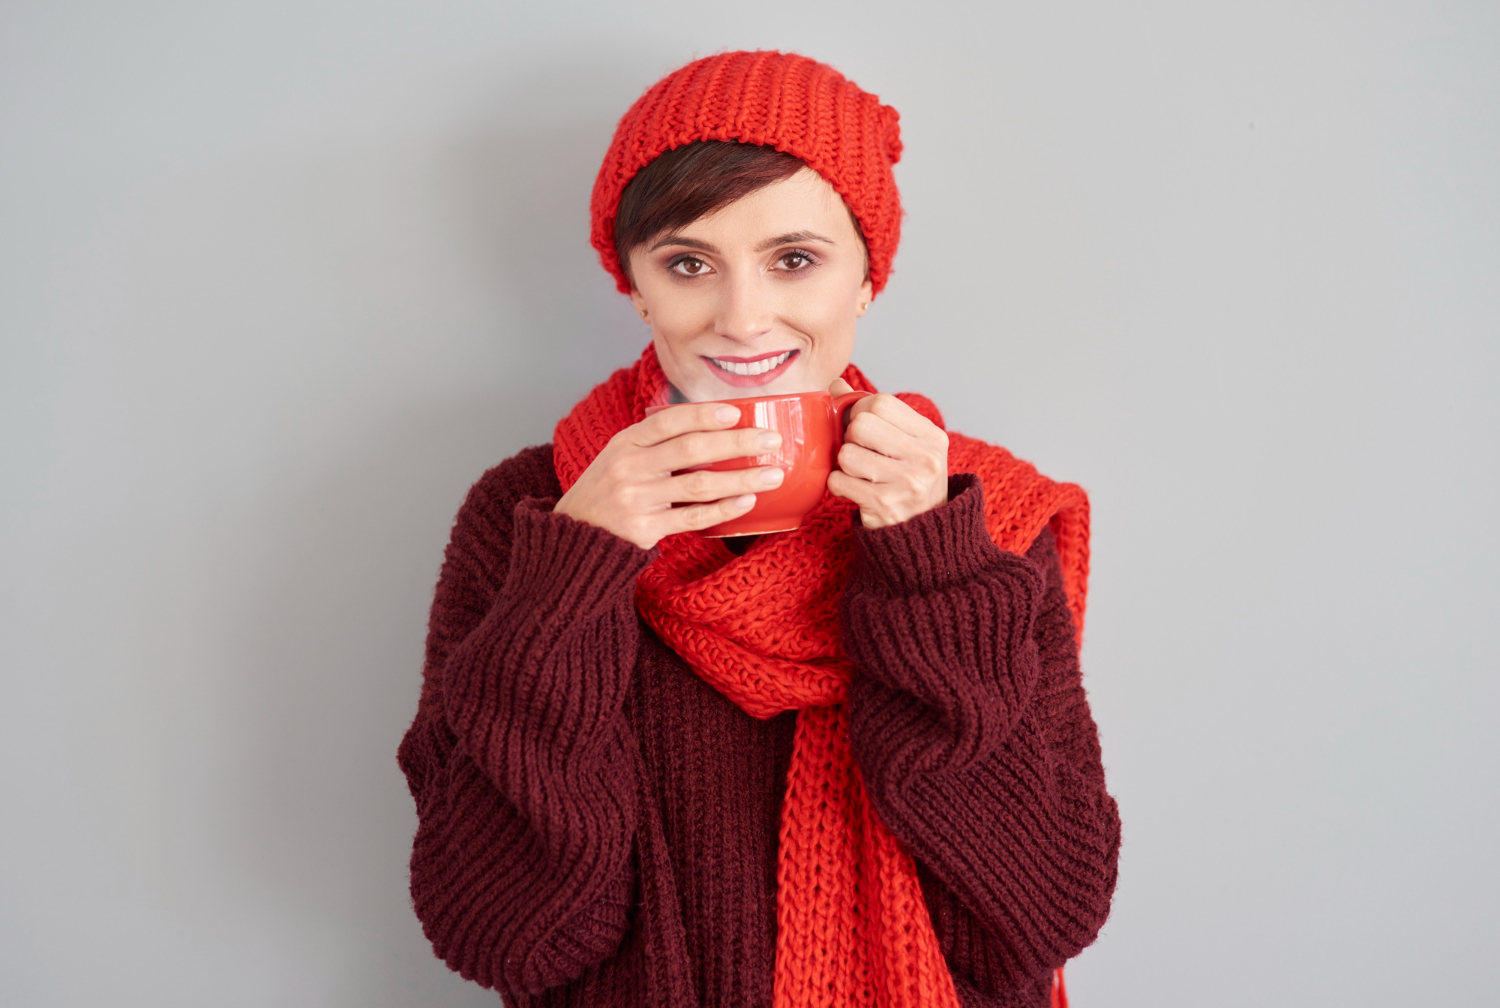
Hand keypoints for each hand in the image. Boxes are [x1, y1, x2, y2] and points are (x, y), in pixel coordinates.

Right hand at [554, 402, 784, 549]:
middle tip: (771, 440)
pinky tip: (746, 502)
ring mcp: (636, 499)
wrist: (572, 536)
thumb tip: (714, 425)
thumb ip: (657, 442)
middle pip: (691, 450)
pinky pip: (693, 518)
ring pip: (698, 485)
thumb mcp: (621, 456)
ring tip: (772, 474)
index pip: (668, 422)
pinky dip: (723, 509)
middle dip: (737, 444)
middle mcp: (629, 468)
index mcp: (625, 443)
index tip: (735, 413)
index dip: (703, 415)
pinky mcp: (644, 530)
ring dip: (741, 478)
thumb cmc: (608, 490)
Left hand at [826, 378, 948, 528]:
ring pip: (847, 452)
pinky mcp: (884, 505)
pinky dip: (838, 485)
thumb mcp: (908, 447)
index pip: (881, 403)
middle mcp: (924, 458)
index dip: (861, 411)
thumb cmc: (909, 484)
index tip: (863, 427)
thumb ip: (875, 414)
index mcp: (932, 437)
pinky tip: (855, 491)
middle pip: (861, 424)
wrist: (923, 537)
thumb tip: (837, 385)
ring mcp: (906, 482)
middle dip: (851, 437)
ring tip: (860, 474)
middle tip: (861, 453)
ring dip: (844, 464)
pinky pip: (838, 480)